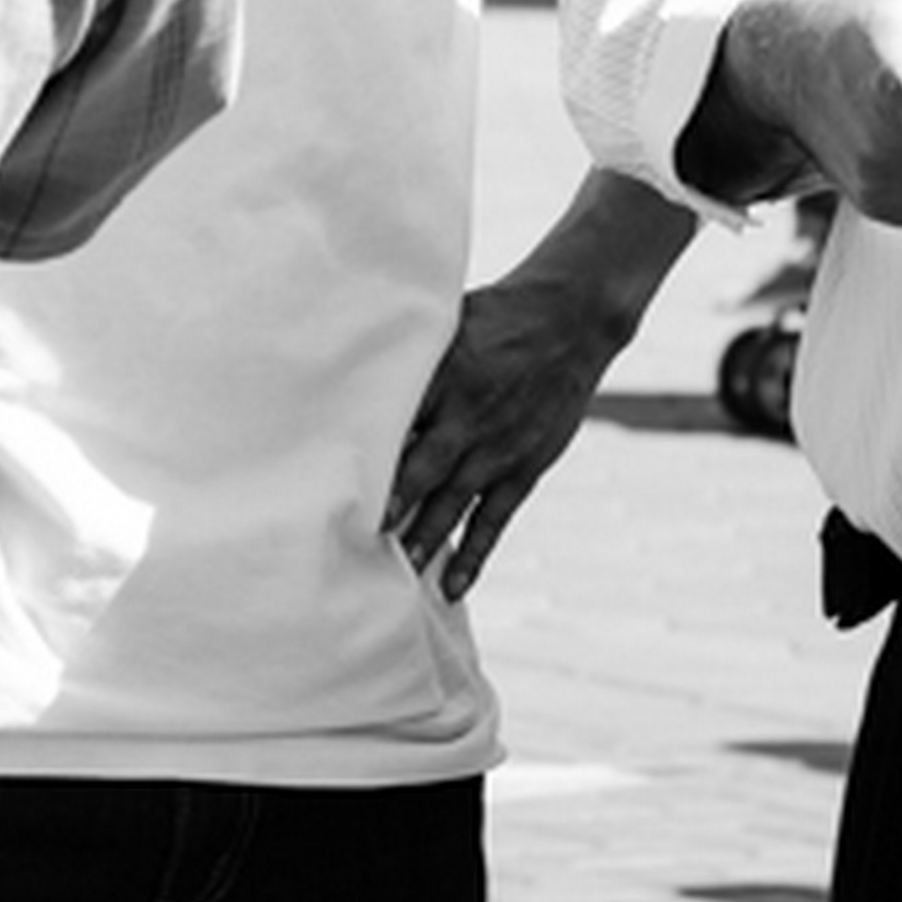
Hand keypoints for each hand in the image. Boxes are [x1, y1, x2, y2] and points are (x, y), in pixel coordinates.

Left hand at [382, 258, 634, 600]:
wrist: (574, 316)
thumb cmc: (500, 316)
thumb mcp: (448, 323)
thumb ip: (407, 354)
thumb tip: (349, 363)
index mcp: (441, 377)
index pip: (391, 425)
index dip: (361, 458)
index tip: (327, 489)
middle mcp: (468, 416)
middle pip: (419, 471)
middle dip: (387, 507)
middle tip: (353, 541)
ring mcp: (499, 446)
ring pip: (453, 502)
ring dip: (423, 538)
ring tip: (394, 573)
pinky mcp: (526, 465)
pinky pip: (495, 518)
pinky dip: (475, 553)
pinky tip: (453, 585)